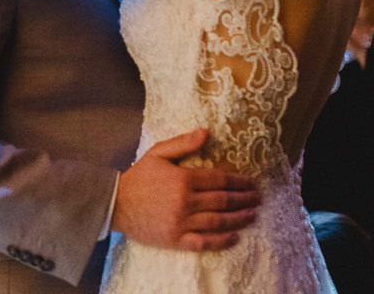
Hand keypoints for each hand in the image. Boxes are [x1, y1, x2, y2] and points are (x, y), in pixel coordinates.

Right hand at [112, 128, 259, 251]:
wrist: (116, 204)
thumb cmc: (138, 177)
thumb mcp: (158, 153)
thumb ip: (183, 143)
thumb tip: (206, 132)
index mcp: (183, 179)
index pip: (219, 180)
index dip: (239, 181)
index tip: (252, 182)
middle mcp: (185, 201)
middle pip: (223, 201)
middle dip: (244, 199)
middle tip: (257, 198)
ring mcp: (181, 222)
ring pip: (218, 221)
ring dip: (238, 219)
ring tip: (252, 215)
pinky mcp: (175, 239)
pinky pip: (204, 242)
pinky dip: (222, 241)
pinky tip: (235, 237)